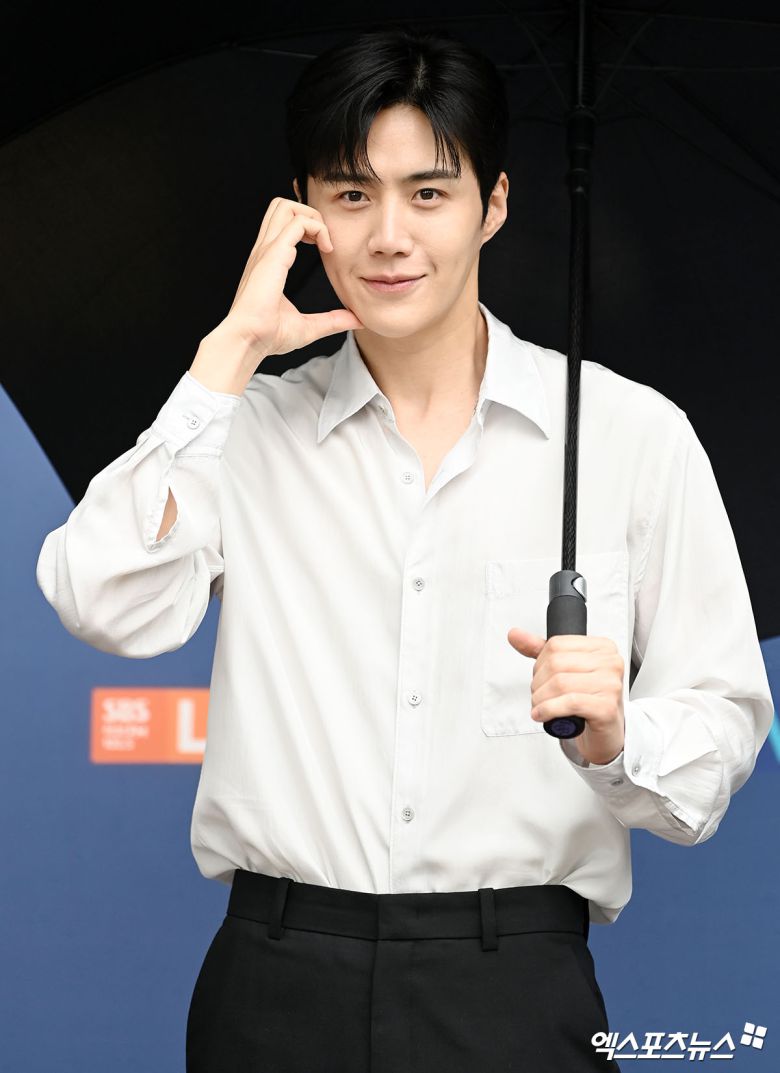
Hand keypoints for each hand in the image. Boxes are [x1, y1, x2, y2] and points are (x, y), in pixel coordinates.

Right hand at [223, 196, 364, 355]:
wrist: (248, 341)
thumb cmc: (268, 336)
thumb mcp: (308, 327)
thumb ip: (333, 320)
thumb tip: (357, 320)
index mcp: (268, 262)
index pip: (282, 224)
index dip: (307, 228)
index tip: (325, 249)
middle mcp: (265, 251)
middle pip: (281, 206)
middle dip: (308, 213)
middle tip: (324, 241)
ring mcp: (266, 250)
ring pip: (285, 206)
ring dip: (311, 216)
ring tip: (324, 242)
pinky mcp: (273, 255)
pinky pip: (297, 223)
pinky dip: (317, 228)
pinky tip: (327, 250)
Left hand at [506, 629, 624, 765]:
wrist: (606, 731)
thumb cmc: (588, 699)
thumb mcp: (565, 670)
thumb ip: (540, 650)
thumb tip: (515, 634)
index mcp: (602, 647)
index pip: (557, 645)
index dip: (539, 663)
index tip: (541, 677)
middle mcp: (611, 662)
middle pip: (557, 664)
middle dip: (538, 682)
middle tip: (538, 695)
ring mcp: (611, 684)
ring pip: (560, 684)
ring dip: (541, 699)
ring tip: (539, 706)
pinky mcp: (607, 707)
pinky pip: (569, 703)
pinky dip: (549, 709)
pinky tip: (542, 714)